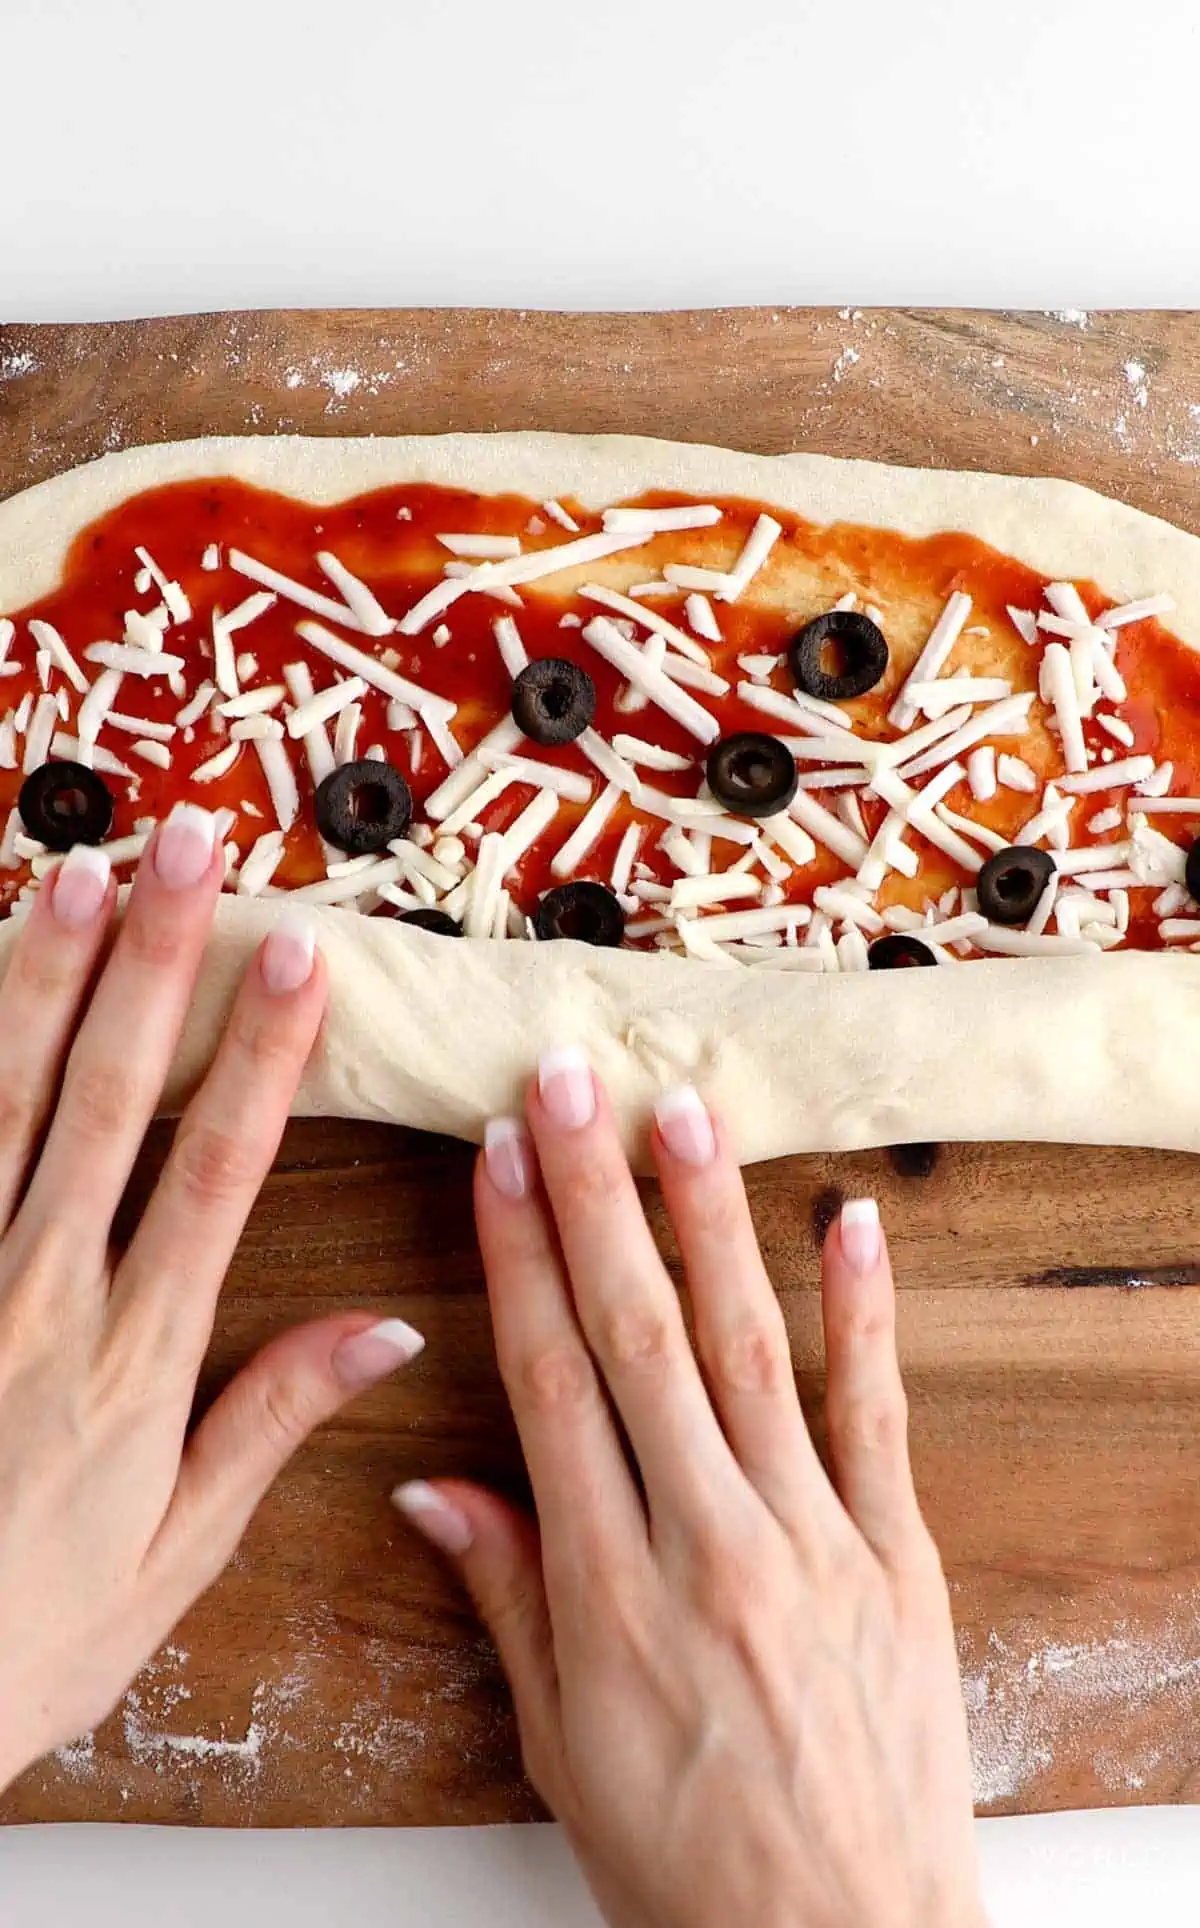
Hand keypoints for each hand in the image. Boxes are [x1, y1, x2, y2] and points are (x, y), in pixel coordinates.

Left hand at [0, 807, 423, 1787]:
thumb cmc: (23, 1639)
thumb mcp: (176, 1557)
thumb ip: (271, 1424)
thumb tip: (387, 1332)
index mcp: (134, 1358)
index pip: (216, 1172)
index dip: (260, 1054)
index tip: (295, 957)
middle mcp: (42, 1299)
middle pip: (107, 1100)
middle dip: (154, 962)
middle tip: (186, 847)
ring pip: (4, 1104)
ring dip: (43, 980)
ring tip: (78, 872)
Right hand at [395, 1052, 984, 1927]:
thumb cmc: (689, 1862)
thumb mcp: (561, 1746)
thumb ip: (506, 1598)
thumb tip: (428, 1491)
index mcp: (613, 1587)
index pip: (550, 1380)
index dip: (518, 1257)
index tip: (497, 1161)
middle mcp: (712, 1540)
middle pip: (638, 1334)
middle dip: (594, 1196)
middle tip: (568, 1084)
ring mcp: (817, 1537)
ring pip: (747, 1347)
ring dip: (709, 1221)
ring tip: (680, 1114)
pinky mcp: (900, 1551)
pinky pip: (879, 1412)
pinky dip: (864, 1312)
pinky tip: (847, 1221)